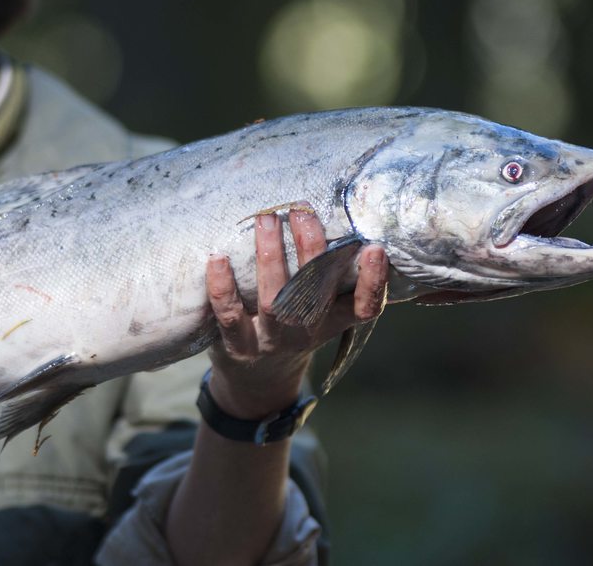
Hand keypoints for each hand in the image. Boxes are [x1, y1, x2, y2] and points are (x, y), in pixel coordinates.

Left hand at [205, 208, 387, 418]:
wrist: (257, 380)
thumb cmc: (291, 326)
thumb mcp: (318, 309)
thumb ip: (325, 274)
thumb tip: (326, 214)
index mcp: (333, 321)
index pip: (364, 308)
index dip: (373, 282)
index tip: (375, 248)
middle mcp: (307, 333)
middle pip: (314, 293)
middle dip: (311, 248)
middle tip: (302, 210)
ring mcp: (272, 341)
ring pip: (274, 301)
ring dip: (270, 257)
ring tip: (266, 220)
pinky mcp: (239, 347)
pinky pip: (229, 315)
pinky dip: (222, 287)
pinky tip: (217, 257)